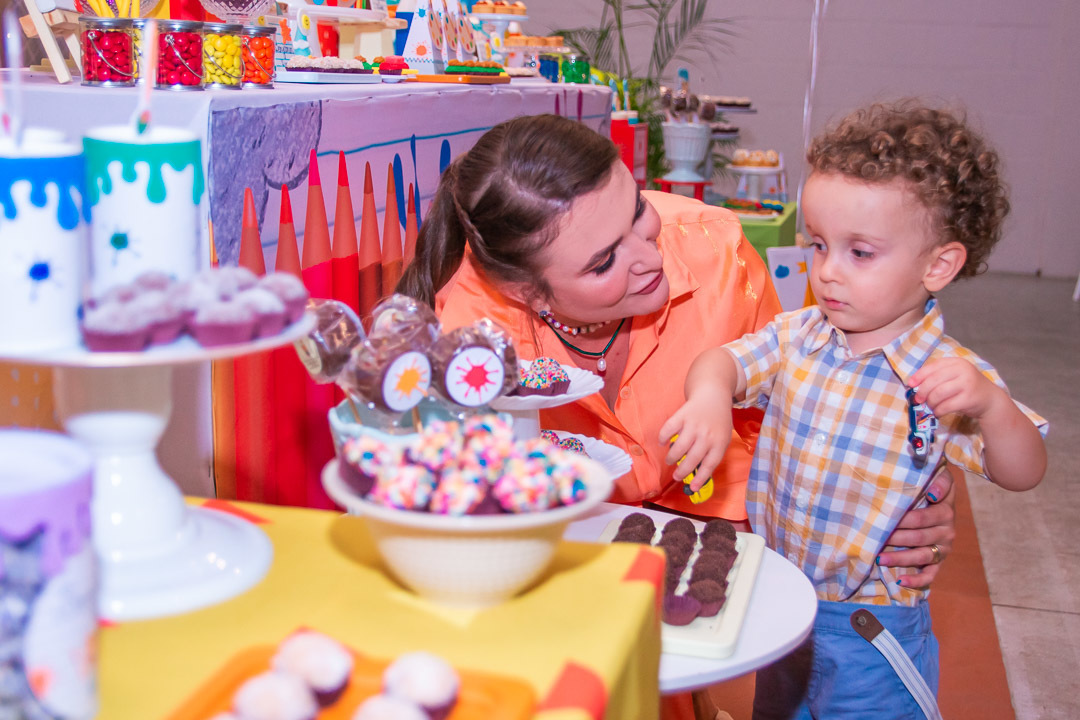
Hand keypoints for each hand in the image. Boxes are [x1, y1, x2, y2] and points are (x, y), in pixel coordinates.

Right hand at [659, 386, 732, 490]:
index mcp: (720, 442)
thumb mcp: (723, 437)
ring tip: (670, 461)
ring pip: (679, 448)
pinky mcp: (682, 415)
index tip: (692, 488)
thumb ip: (713, 453)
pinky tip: (663, 442)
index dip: (700, 478)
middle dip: (682, 471)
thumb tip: (698, 475)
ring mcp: (694, 425)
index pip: (709, 464)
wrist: (713, 394)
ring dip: (671, 458)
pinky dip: (663, 438)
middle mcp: (707, 435)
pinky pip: (668, 430)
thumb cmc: (718, 420)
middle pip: (692, 459)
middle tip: (676, 476)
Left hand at [877, 464, 957, 588]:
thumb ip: (940, 482)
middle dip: (895, 538)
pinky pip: (930, 574)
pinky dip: (917, 580)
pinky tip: (900, 581)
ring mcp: (943, 548)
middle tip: (874, 537)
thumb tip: (932, 493)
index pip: (922, 518)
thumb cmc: (931, 486)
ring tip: (879, 558)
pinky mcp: (939, 561)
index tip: (885, 519)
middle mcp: (947, 532)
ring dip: (900, 559)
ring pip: (922, 556)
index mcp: (945, 511)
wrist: (940, 497)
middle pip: (919, 537)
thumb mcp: (940, 477)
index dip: (903, 520)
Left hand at [909, 357, 1003, 419]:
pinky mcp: (968, 399)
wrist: (990, 399)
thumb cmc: (967, 387)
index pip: (933, 366)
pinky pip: (946, 406)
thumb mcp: (954, 377)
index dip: (919, 375)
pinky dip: (938, 410)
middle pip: (933, 380)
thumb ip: (937, 377)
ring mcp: (967, 384)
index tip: (910, 384)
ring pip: (938, 393)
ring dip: (930, 402)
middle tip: (918, 399)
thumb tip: (913, 384)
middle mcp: (962, 370)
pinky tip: (938, 412)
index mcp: (956, 362)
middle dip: (922, 391)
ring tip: (930, 406)